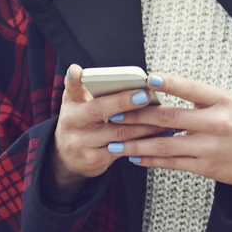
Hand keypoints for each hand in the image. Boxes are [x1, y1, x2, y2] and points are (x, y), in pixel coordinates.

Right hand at [50, 65, 167, 193]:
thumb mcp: (76, 105)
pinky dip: (144, 142)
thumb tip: (97, 73)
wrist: (68, 158)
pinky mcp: (96, 159)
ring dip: (144, 124)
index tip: (77, 71)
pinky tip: (159, 135)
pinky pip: (124, 149)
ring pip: (118, 132)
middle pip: (99, 110)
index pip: (70, 89)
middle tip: (144, 95)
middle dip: (123, 102)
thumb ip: (85, 88)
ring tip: (164, 115)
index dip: (73, 79)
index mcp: (70, 105)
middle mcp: (72, 123)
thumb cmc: (80, 123)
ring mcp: (83, 143)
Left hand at [116, 74, 231, 185]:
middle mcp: (216, 123)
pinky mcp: (206, 167)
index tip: (146, 79)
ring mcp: (210, 147)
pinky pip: (172, 163)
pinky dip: (151, 160)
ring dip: (137, 143)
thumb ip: (197, 95)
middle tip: (115, 113)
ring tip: (116, 141)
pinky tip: (135, 156)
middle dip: (138, 116)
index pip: (191, 88)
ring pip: (165, 145)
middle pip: (169, 118)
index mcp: (221, 101)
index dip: (168, 83)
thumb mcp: (227, 101)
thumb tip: (160, 87)